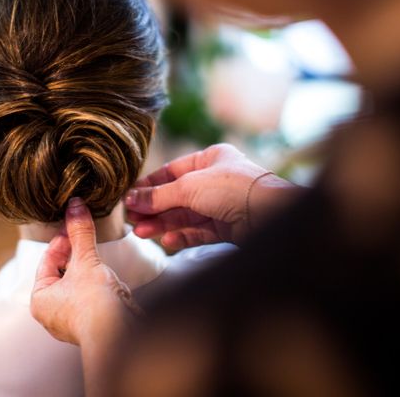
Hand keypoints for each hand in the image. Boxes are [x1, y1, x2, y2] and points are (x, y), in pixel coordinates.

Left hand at [31, 198, 135, 344]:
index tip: (73, 224)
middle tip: (85, 236)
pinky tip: (108, 280)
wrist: (120, 333)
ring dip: (87, 270)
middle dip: (75, 254)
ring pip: (76, 285)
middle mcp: (51, 314)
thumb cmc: (95, 304)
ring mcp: (71, 321)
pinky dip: (97, 286)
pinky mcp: (91, 324)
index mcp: (40, 300)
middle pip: (61, 272)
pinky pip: (90, 298)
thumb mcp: (85, 260)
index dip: (62, 239)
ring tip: (97, 258)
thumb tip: (75, 206)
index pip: (47, 260)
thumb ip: (80, 233)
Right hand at [125, 143, 295, 248]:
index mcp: (210, 159)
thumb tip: (131, 200)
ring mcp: (222, 205)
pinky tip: (166, 240)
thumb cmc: (233, 188)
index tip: (130, 197)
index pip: (172, 171)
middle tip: (132, 220)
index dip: (150, 185)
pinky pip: (198, 232)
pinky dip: (181, 236)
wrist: (270, 214)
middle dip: (154, 209)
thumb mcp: (188, 187)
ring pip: (185, 216)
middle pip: (176, 196)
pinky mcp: (227, 228)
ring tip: (141, 232)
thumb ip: (158, 196)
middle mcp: (216, 181)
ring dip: (162, 224)